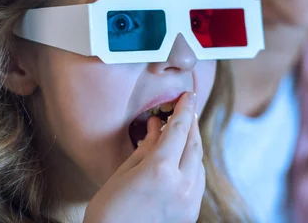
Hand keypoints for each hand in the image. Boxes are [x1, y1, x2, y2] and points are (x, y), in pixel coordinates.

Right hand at [84, 92, 203, 222]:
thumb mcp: (123, 173)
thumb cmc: (109, 212)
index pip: (179, 130)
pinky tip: (181, 158)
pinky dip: (192, 163)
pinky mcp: (189, 213)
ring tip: (182, 131)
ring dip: (192, 144)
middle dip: (191, 123)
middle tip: (187, 108)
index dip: (184, 109)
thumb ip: (145, 148)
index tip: (188, 95)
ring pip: (198, 162)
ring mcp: (189, 202)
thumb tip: (156, 127)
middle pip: (193, 144)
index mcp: (161, 170)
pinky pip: (197, 180)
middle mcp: (181, 185)